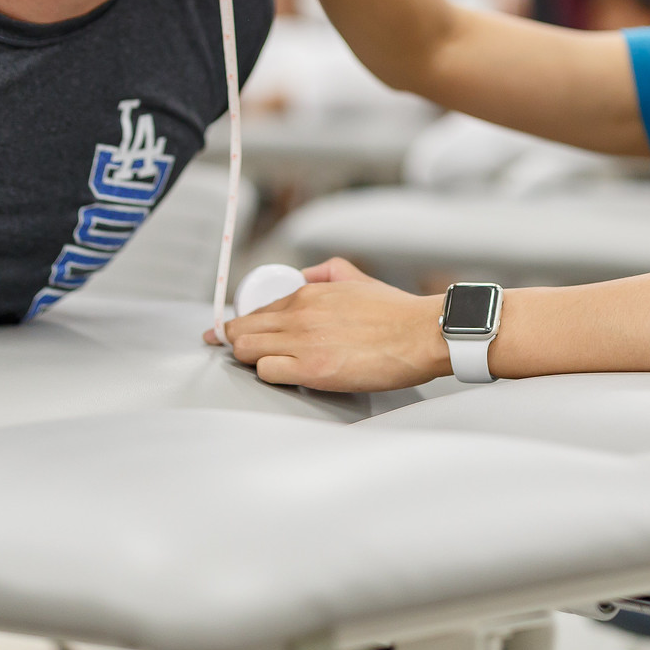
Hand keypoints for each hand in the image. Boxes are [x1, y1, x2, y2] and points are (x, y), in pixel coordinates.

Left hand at [208, 257, 450, 391]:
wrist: (421, 334)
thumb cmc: (396, 313)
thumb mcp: (357, 277)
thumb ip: (327, 272)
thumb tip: (306, 275)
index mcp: (308, 292)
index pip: (257, 309)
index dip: (240, 324)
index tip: (229, 333)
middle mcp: (299, 314)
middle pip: (241, 330)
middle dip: (234, 341)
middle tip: (236, 352)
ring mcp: (302, 342)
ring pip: (246, 350)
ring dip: (250, 360)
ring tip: (262, 366)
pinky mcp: (311, 370)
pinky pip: (266, 372)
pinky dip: (268, 375)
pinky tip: (282, 376)